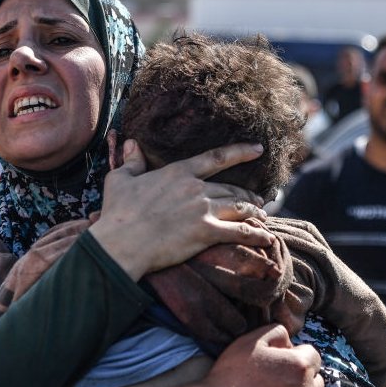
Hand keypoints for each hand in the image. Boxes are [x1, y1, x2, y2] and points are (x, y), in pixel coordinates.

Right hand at [90, 139, 272, 280]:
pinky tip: (267, 239)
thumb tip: (132, 143)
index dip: (240, 151)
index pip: (217, 157)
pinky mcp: (206, 233)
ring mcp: (203, 210)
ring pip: (239, 207)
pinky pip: (239, 232)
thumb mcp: (120, 180)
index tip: (258, 149)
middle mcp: (196, 188)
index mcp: (178, 172)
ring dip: (254, 212)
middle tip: (259, 199)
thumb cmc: (117, 213)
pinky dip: (256, 235)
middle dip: (248, 193)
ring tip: (263, 216)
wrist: (121, 243)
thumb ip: (132, 161)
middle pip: (232, 187)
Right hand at [202, 324, 322, 386]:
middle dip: (300, 380)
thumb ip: (276, 333)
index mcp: (300, 367)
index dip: (294, 356)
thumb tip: (289, 341)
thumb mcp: (248, 341)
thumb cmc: (230, 378)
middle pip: (316, 382)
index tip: (276, 363)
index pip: (313, 356)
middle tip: (272, 383)